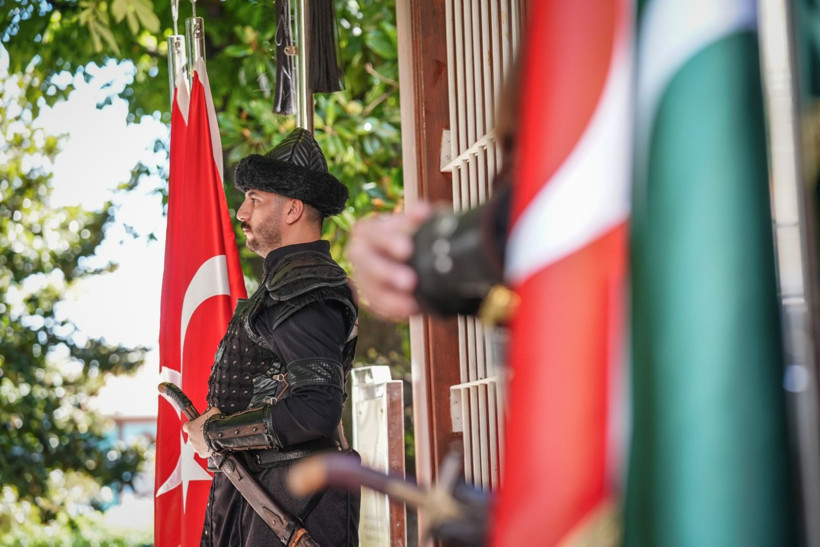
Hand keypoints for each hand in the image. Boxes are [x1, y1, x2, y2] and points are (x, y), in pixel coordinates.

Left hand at [182, 406, 221, 458]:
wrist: (222, 435)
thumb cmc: (216, 423)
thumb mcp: (212, 411)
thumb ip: (208, 412)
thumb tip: (209, 411)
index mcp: (190, 428)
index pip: (186, 426)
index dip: (191, 424)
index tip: (195, 424)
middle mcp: (191, 438)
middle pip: (192, 436)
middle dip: (197, 434)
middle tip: (206, 431)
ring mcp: (195, 446)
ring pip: (197, 444)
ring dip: (202, 441)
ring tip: (210, 438)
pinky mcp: (202, 453)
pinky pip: (202, 451)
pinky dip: (206, 449)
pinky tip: (212, 445)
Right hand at [348, 202, 432, 320]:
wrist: (406, 255)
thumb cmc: (407, 234)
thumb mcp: (412, 222)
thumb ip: (417, 217)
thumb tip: (424, 210)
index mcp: (367, 231)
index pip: (372, 234)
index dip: (388, 241)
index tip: (407, 249)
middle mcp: (359, 253)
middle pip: (367, 263)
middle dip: (387, 273)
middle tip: (410, 281)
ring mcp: (362, 277)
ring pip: (370, 289)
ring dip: (390, 298)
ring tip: (411, 304)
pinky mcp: (370, 297)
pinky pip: (377, 307)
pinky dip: (393, 310)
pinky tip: (410, 310)